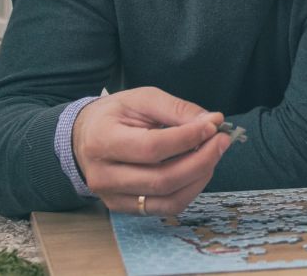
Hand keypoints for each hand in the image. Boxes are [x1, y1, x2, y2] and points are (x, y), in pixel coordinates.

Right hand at [72, 86, 230, 216]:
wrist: (85, 137)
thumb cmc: (116, 114)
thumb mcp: (143, 99)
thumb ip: (177, 109)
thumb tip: (213, 121)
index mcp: (102, 141)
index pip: (152, 148)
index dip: (188, 138)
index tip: (212, 126)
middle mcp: (103, 175)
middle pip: (162, 179)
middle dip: (201, 160)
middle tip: (222, 141)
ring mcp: (112, 197)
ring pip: (167, 199)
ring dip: (199, 178)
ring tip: (213, 155)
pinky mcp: (124, 208)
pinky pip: (165, 208)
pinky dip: (189, 191)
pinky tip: (198, 171)